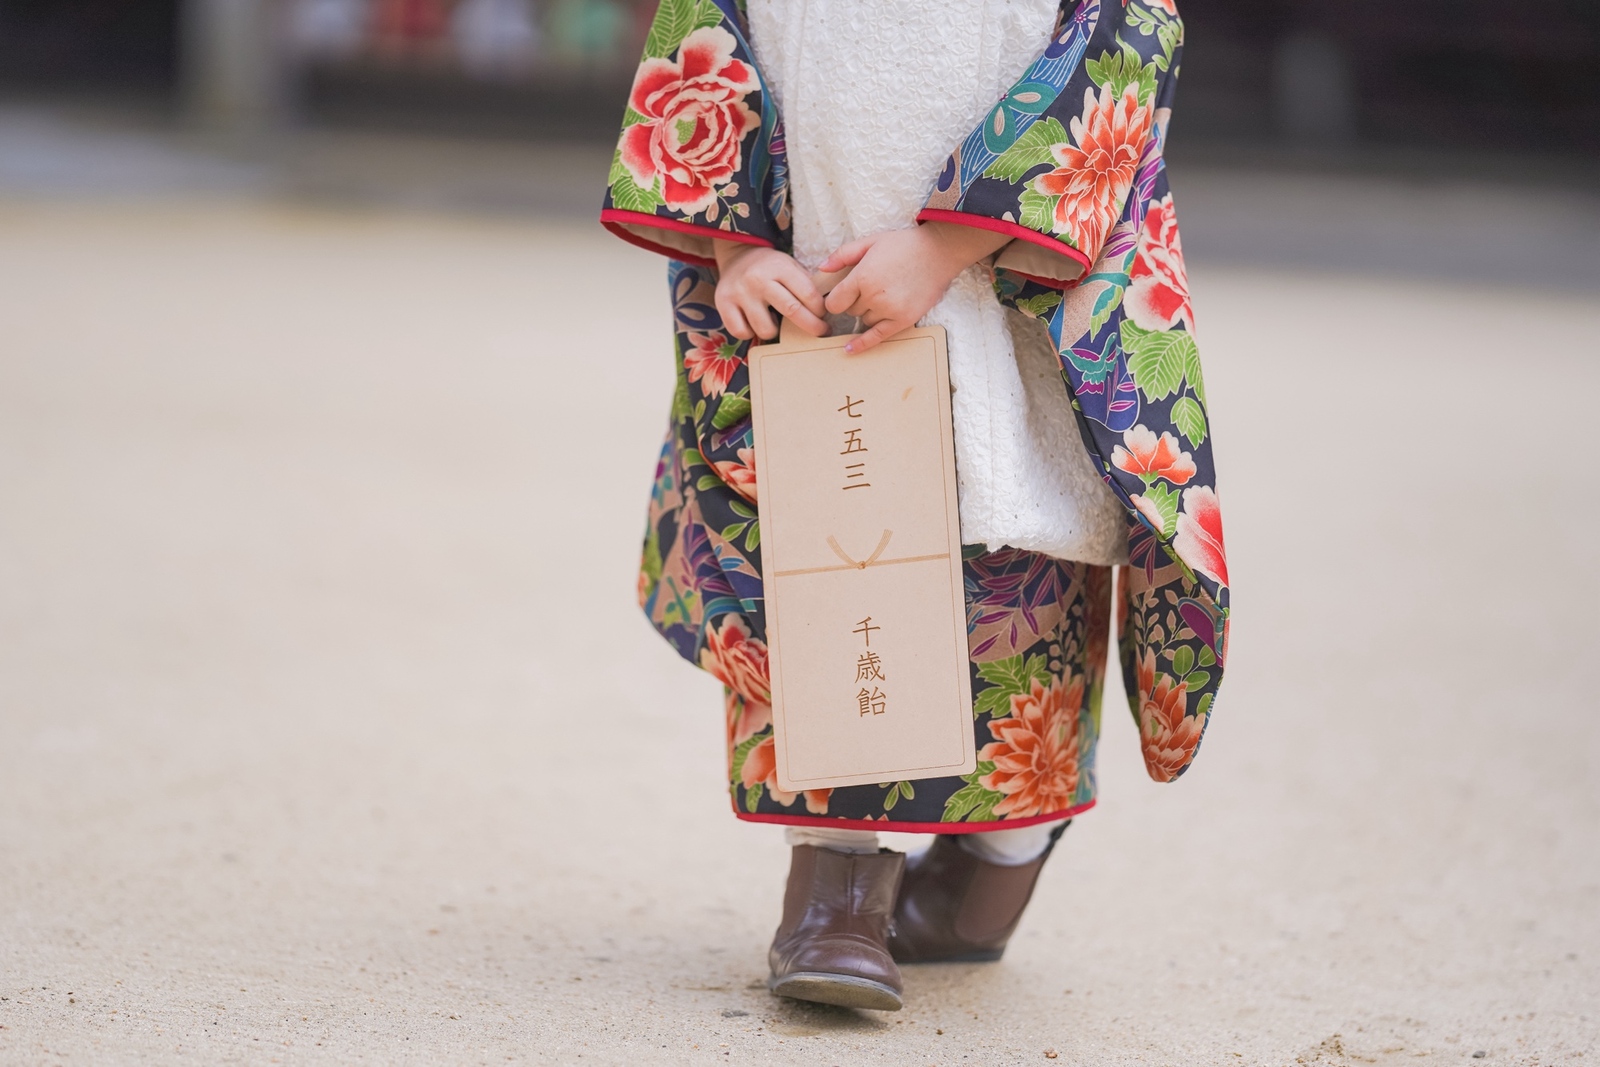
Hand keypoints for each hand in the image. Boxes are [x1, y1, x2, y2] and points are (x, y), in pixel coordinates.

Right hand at [712, 241, 828, 341]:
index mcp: (779, 266)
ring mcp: (739, 293)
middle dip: (812, 326)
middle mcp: (758, 279)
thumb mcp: (790, 265)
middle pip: (792, 311)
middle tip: (820, 332)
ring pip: (766, 329)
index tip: (824, 317)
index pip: (808, 294)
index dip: (820, 310)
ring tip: (775, 321)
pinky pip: (742, 333)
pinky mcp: (723, 304)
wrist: (738, 255)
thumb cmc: (770, 266)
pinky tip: (755, 322)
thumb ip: (806, 284)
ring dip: (776, 331)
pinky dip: (751, 333)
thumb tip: (828, 308)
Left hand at [818, 223, 1009, 352]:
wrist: (938, 252)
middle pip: (850, 311)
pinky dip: (862, 344)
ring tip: (884, 293)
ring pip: (864, 321)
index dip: (835, 298)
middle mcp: (874, 297)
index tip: (840, 295)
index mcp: (863, 277)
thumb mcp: (870, 242)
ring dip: (868, 312)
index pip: (835, 302)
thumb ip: (843, 254)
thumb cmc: (904, 245)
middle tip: (871, 285)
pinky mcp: (904, 320)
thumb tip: (821, 268)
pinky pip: (877, 337)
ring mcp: (890, 310)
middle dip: (855, 301)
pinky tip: (849, 350)